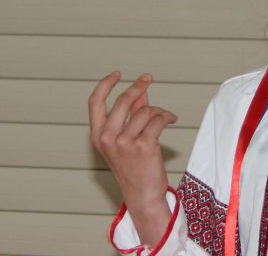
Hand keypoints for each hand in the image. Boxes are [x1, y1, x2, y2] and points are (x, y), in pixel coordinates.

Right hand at [88, 70, 175, 245]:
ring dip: (158, 110)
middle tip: (148, 78)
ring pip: (145, 111)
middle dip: (138, 86)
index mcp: (97, 136)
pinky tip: (172, 119)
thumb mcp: (124, 140)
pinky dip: (167, 116)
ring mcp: (124, 143)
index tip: (117, 73)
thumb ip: (130, 115)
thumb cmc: (134, 166)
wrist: (142, 194)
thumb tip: (140, 92)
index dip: (105, 84)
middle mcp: (107, 138)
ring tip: (164, 117)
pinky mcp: (144, 146)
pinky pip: (158, 119)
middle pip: (123, 100)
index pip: (95, 103)